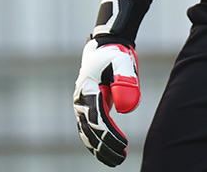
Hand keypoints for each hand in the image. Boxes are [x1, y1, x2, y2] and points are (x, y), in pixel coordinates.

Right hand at [73, 39, 140, 165]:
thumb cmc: (114, 53)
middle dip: (104, 146)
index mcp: (86, 90)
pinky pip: (90, 130)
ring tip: (117, 160)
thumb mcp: (122, 60)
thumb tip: (124, 109)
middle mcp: (81, 100)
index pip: (96, 118)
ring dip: (100, 149)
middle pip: (89, 130)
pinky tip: (109, 153)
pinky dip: (97, 143)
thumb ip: (125, 79)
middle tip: (121, 158)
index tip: (124, 144)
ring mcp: (83, 105)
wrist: (105, 47)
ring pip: (87, 134)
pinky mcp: (89, 108)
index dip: (109, 133)